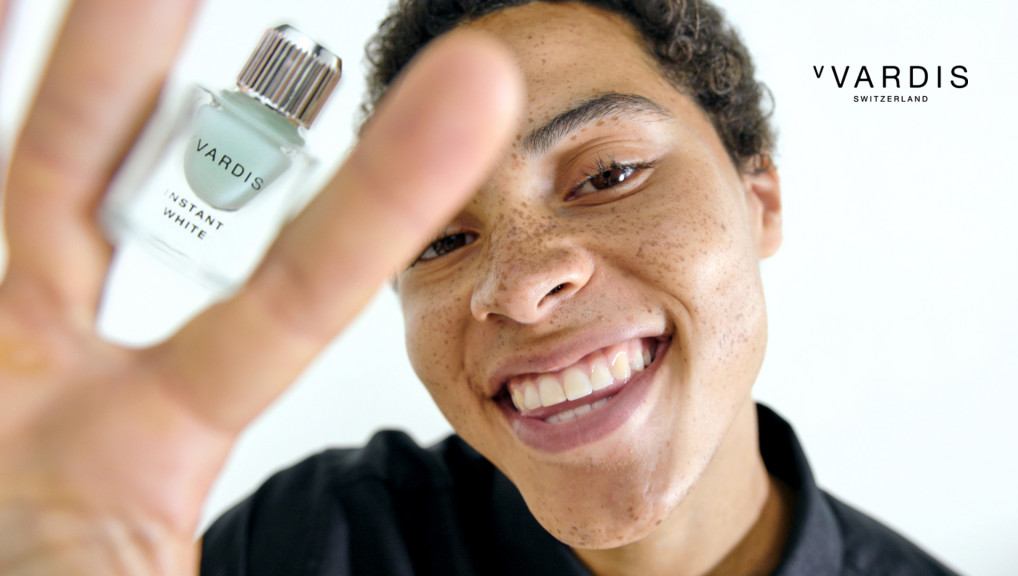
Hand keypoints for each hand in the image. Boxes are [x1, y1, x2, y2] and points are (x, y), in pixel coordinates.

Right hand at [0, 1, 522, 573]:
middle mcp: (78, 373)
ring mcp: (7, 353)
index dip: (382, 196)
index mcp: (161, 437)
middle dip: (218, 102)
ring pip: (47, 179)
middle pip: (160, 203)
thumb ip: (190, 568)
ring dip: (85, 73)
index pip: (296, 293)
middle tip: (280, 12)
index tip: (473, 98)